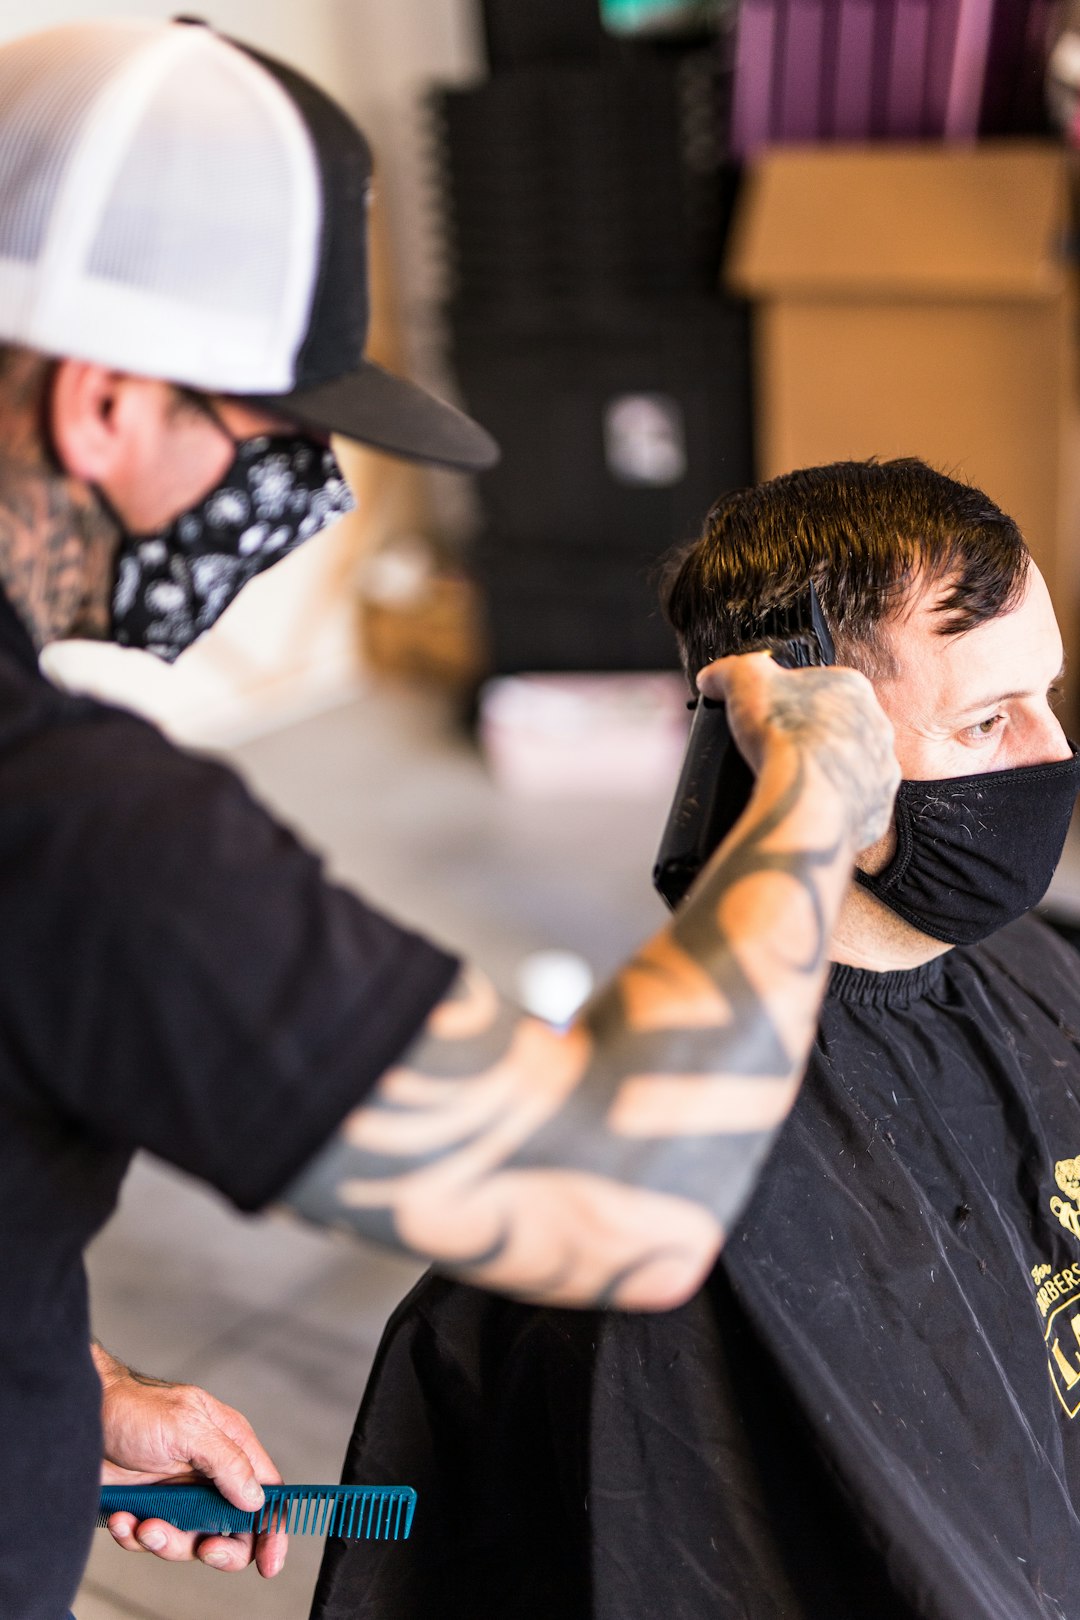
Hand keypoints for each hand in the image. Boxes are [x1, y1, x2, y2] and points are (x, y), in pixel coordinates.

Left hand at [93, 1343, 286, 1577]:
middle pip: (234, 1529)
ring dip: (166, 1542)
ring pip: (191, 1542)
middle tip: (202, 1548)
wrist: (77, 1417)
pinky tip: (121, 1517)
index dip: (273, 1529)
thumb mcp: (185, 1427)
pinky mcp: (148, 1509)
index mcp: (230, 1445)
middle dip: (219, 1548)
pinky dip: (135, 1537)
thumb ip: (226, 1462)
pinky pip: (151, 1541)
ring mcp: (179, 1494)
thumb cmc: (133, 1408)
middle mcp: (209, 1474)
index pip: (267, 1492)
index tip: (269, 1564)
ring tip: (142, 1525)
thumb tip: (257, 1499)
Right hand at [697, 651, 898, 851]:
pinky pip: (854, 805)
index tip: (769, 716)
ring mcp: (879, 770)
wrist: (805, 797)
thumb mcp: (743, 679)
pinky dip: (831, 807)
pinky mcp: (877, 808)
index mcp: (850, 688)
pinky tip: (806, 807)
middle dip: (810, 738)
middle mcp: (875, 726)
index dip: (789, 701)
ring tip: (789, 782)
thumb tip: (713, 678)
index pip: (821, 686)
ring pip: (850, 767)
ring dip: (824, 773)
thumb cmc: (784, 736)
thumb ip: (729, 671)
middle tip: (778, 752)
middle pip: (838, 727)